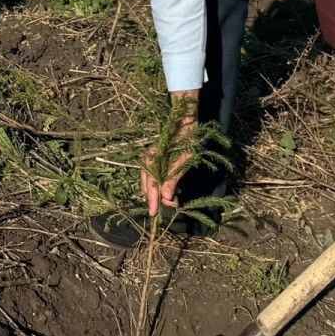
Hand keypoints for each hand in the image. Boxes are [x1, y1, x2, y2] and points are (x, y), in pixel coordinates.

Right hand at [141, 95, 198, 219]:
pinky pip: (152, 175)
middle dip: (156, 198)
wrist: (185, 121)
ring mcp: (150, 159)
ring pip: (149, 181)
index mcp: (153, 160)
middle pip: (147, 185)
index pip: (150, 186)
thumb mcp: (184, 160)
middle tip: (170, 206)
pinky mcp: (154, 158)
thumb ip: (173, 179)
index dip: (152, 201)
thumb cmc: (187, 139)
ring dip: (158, 192)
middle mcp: (147, 160)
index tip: (154, 214)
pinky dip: (159, 184)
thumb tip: (166, 197)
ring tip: (172, 199)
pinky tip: (170, 188)